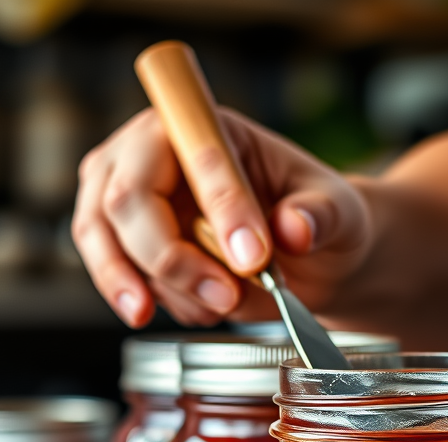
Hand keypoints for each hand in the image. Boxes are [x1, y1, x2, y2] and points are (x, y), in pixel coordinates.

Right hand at [72, 107, 372, 327]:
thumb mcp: (339, 213)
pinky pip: (117, 278)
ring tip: (218, 307)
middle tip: (227, 295)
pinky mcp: (119, 242)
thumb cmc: (317, 220)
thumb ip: (320, 216)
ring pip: (108, 244)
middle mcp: (152, 152)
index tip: (254, 258)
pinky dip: (157, 304)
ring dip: (162, 289)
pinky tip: (203, 308)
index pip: (196, 158)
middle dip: (173, 261)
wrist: (309, 262)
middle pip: (126, 201)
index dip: (220, 210)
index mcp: (210, 127)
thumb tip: (294, 228)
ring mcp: (125, 195)